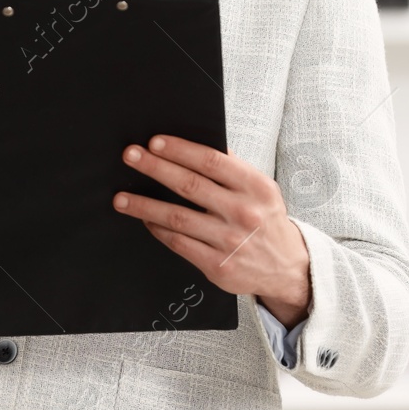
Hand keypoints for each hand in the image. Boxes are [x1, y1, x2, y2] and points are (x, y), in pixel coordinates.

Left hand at [113, 135, 312, 326]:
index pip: (211, 161)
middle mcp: (243, 212)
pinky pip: (179, 243)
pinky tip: (146, 220)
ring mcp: (229, 240)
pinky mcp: (218, 265)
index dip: (180, 150)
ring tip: (121, 198)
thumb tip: (191, 147)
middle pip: (190, 185)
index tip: (155, 142)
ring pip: (177, 217)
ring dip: (144, 205)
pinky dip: (158, 229)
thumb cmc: (266, 220)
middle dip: (155, 168)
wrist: (286, 267)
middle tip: (131, 156)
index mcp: (254, 186)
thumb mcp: (260, 189)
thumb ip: (232, 169)